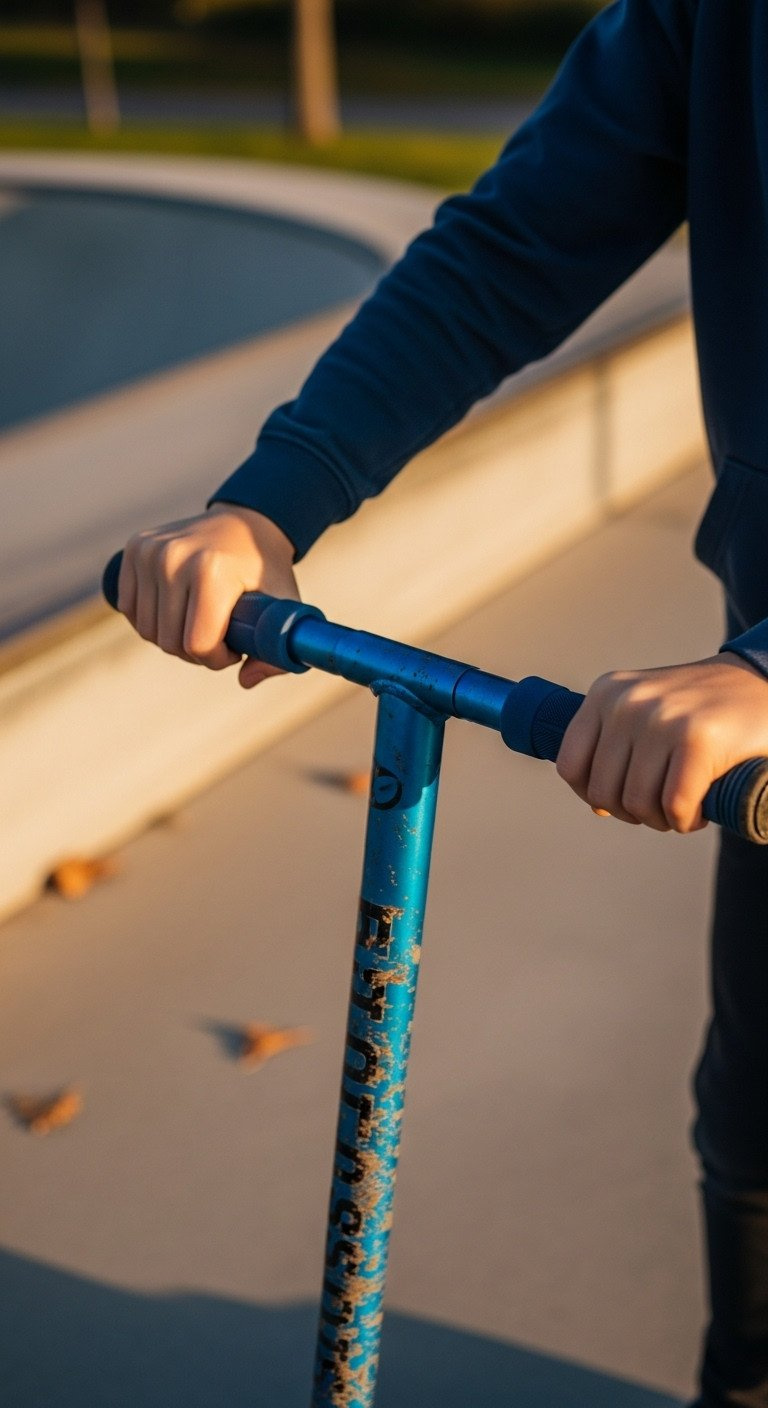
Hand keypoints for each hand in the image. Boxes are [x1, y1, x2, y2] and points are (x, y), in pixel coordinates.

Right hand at [117, 503, 299, 688]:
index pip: (197, 644)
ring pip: (148, 630)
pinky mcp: (135, 548)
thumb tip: (245, 681)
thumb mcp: (284, 607)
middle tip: (218, 639)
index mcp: (211, 571)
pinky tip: (175, 611)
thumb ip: (276, 652)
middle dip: (196, 653)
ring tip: (199, 624)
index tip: (234, 648)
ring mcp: (150, 550)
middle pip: (169, 642)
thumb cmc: (266, 570)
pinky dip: (151, 620)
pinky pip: (130, 608)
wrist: (247, 522)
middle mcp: (174, 557)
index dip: (217, 659)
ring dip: (172, 638)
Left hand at [556, 653, 767, 832]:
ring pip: (637, 804)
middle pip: (603, 793)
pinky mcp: (698, 739)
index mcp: (605, 692)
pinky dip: (686, 821)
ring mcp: (662, 719)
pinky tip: (699, 811)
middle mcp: (627, 702)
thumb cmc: (700, 708)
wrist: (762, 682)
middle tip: (661, 806)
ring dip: (662, 820)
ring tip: (681, 807)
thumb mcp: (643, 706)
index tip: (621, 799)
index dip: (593, 796)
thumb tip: (595, 805)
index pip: (571, 766)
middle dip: (633, 812)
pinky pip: (674, 806)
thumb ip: (612, 742)